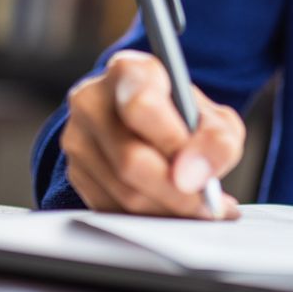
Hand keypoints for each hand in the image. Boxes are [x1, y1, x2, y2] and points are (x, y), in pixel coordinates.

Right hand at [60, 50, 244, 218]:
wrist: (146, 122)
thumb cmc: (181, 115)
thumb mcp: (212, 117)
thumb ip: (217, 140)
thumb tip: (197, 176)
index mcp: (128, 71)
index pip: (141, 106)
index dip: (172, 143)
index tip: (198, 173)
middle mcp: (92, 100)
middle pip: (130, 159)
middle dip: (176, 192)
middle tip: (208, 206)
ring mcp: (77, 138)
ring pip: (122, 192)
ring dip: (167, 211)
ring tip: (200, 211)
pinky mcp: (75, 172)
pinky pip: (112, 209)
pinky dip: (150, 220)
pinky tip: (175, 213)